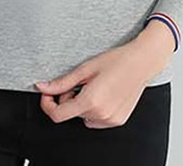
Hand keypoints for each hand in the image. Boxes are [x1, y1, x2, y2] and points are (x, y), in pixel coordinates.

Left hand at [35, 20, 175, 127]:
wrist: (141, 63)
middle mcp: (102, 115)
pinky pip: (96, 119)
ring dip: (81, 104)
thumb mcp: (84, 69)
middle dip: (68, 98)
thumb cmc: (115, 61)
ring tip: (92, 86)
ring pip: (83, 116)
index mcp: (91, 101)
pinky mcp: (118, 121)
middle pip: (71, 113)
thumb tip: (42, 87)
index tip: (47, 94)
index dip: (47, 105)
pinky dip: (93, 109)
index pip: (58, 115)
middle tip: (78, 82)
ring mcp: (111, 120)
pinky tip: (101, 94)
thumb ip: (61, 82)